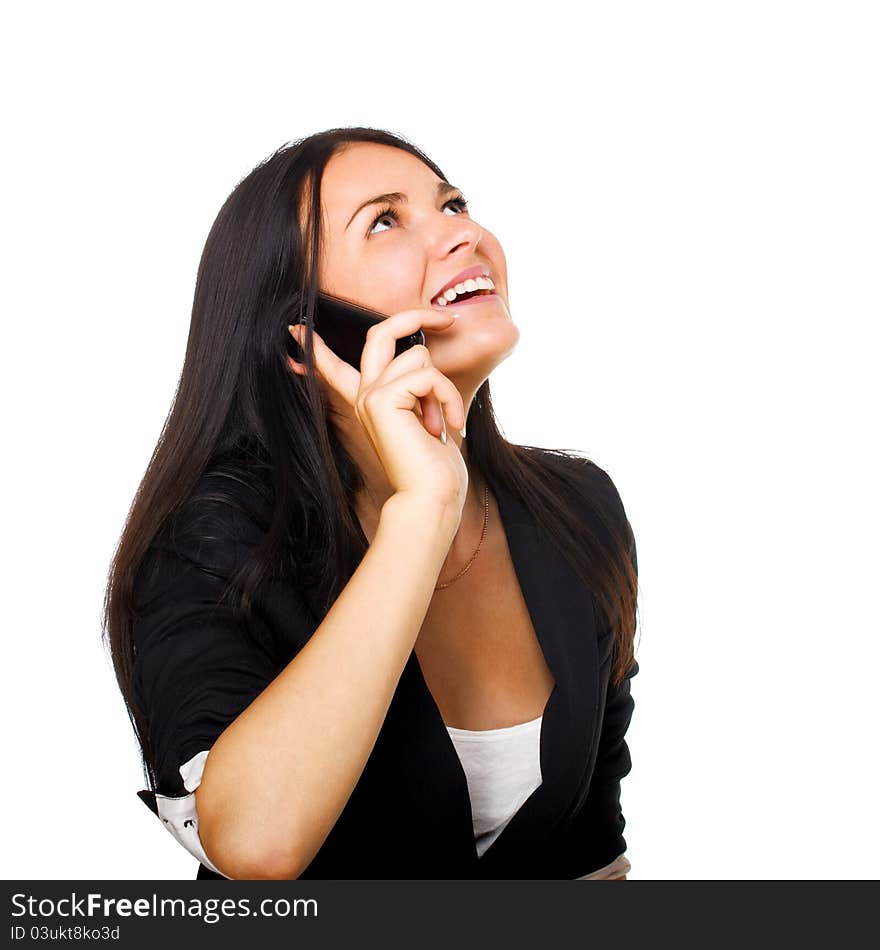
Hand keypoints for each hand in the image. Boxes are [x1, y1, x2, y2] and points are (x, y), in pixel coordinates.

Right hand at [288, 308, 467, 514]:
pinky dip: (447, 398)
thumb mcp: (427, 417)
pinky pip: (427, 376)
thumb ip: (419, 390)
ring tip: (441, 423)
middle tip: (448, 320)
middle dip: (416, 316)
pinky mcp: (381, 399)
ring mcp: (369, 396)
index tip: (294, 331)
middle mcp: (364, 396)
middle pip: (380, 333)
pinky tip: (446, 426)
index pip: (335, 368)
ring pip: (418, 356)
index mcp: (369, 402)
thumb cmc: (435, 466)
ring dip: (442, 388)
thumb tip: (425, 363)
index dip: (318, 349)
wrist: (430, 497)